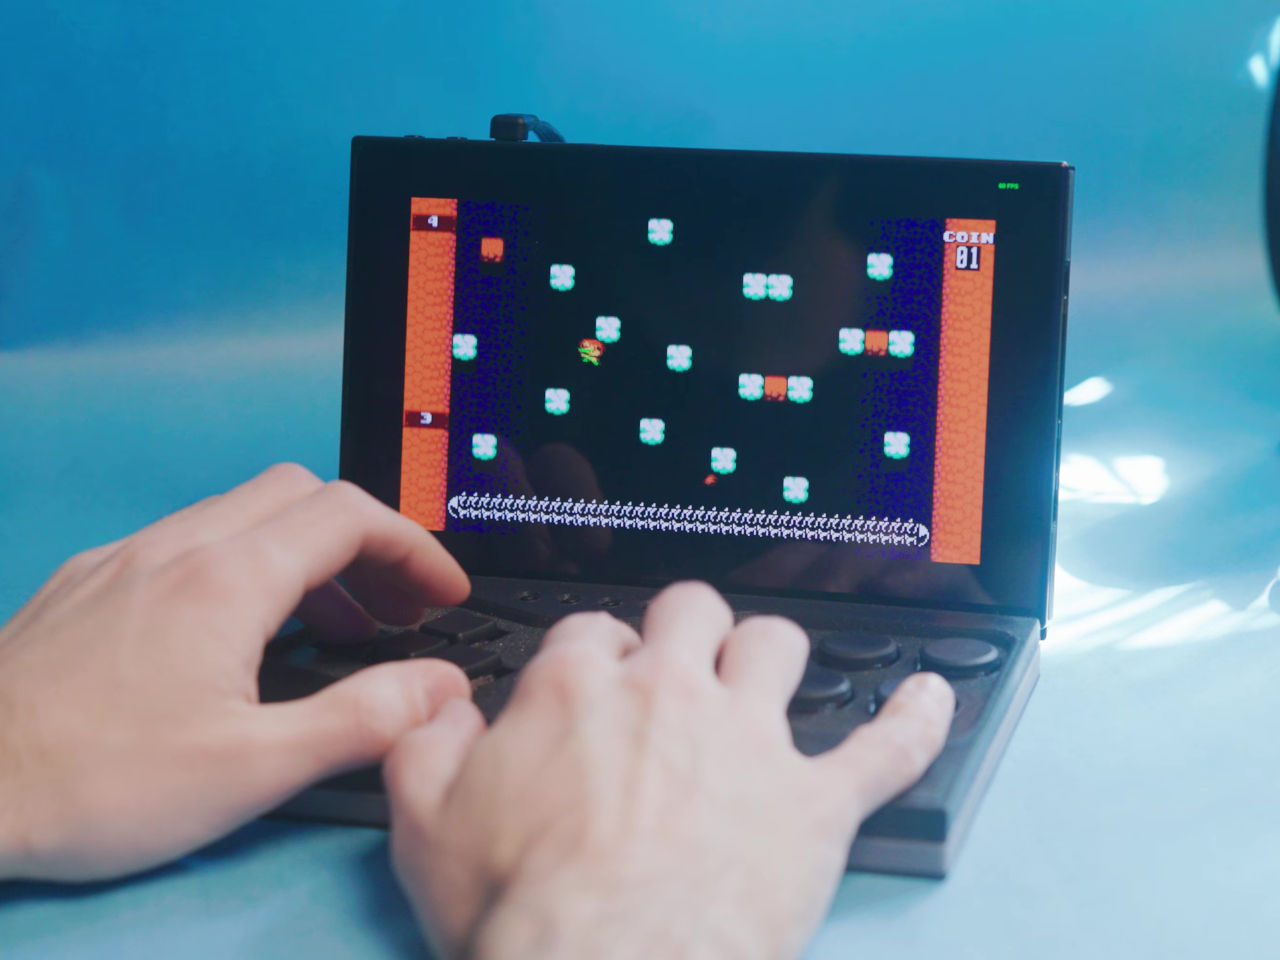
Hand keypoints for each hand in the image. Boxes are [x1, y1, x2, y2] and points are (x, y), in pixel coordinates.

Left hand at [0, 463, 472, 880]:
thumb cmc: (88, 784)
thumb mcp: (251, 768)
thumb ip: (363, 719)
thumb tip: (440, 688)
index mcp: (225, 583)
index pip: (349, 516)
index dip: (414, 547)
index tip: (442, 592)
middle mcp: (175, 551)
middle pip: (300, 493)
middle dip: (365, 538)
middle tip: (395, 601)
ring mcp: (124, 560)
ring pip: (241, 512)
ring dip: (305, 552)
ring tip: (336, 625)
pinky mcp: (87, 584)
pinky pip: (188, 541)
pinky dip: (244, 564)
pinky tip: (240, 632)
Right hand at [386, 582, 953, 959]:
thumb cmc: (524, 913)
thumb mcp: (422, 824)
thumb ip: (425, 745)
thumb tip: (443, 711)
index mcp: (579, 692)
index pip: (589, 631)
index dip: (592, 652)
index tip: (592, 680)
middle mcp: (670, 694)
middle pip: (689, 611)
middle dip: (681, 627)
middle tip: (676, 660)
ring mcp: (750, 741)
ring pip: (776, 646)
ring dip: (769, 652)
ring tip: (764, 669)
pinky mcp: (814, 803)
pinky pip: (885, 747)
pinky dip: (914, 720)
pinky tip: (933, 696)